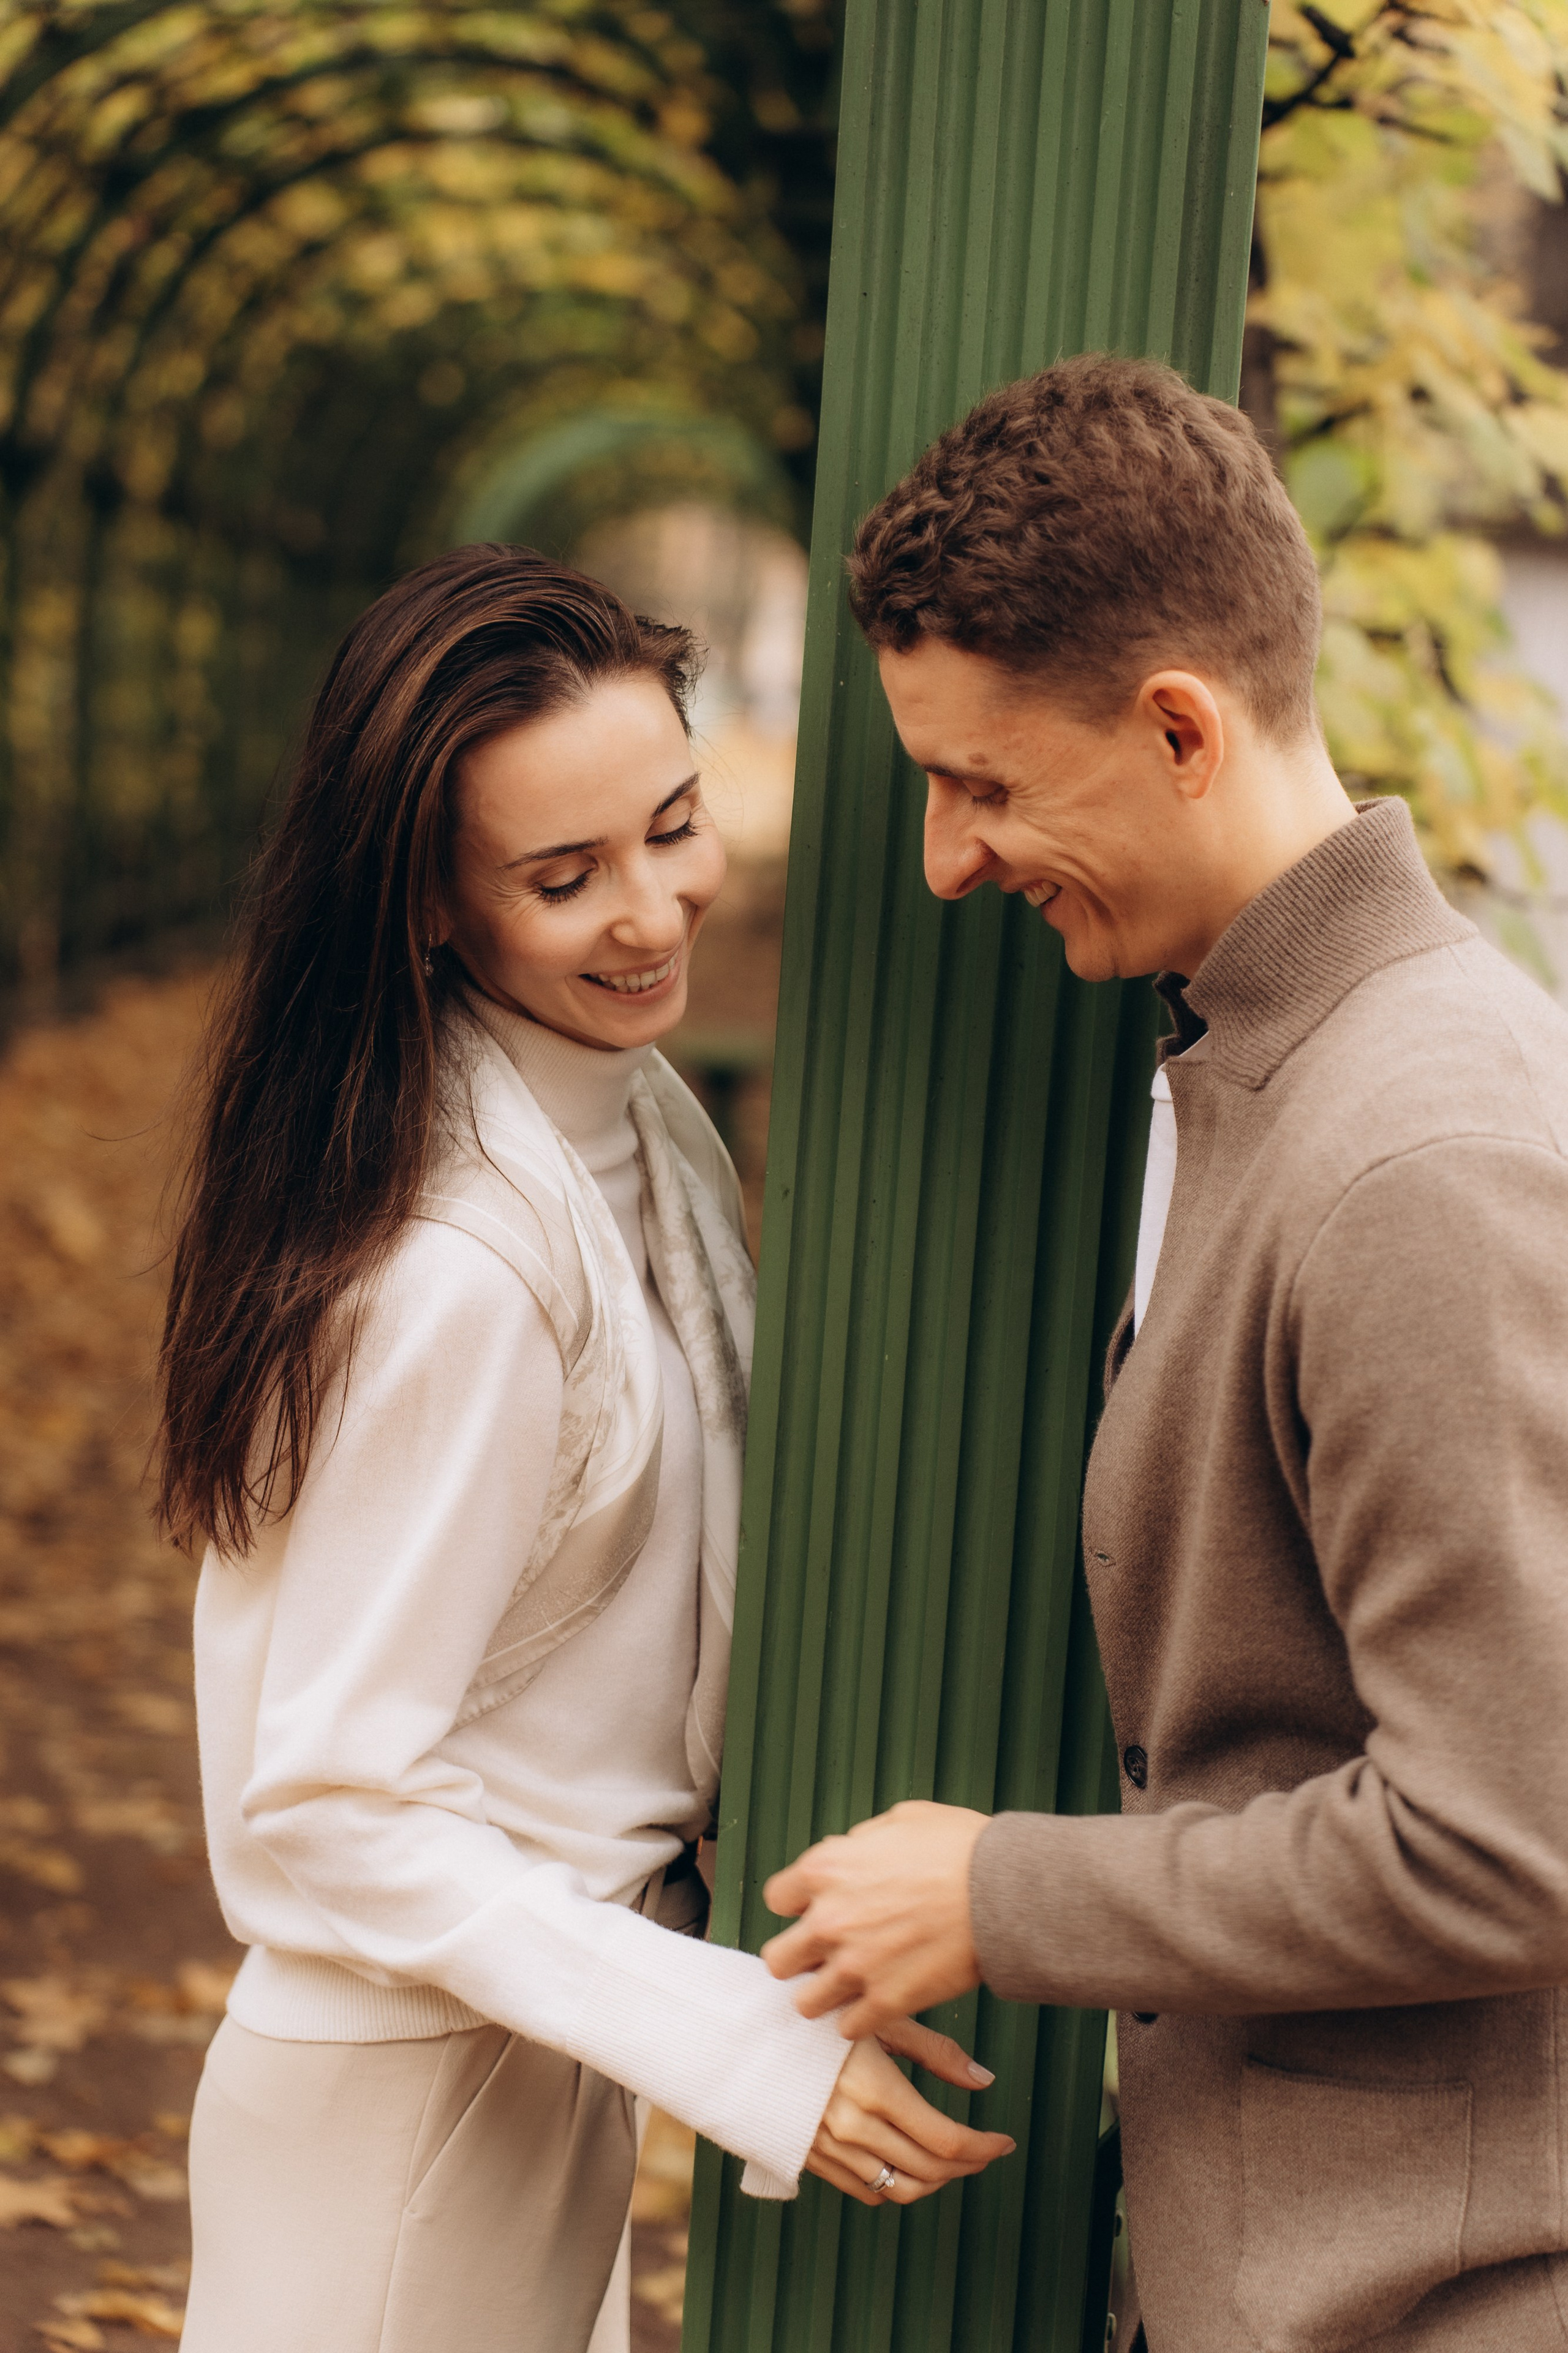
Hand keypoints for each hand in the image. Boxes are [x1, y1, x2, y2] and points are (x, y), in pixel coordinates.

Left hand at [763, 1800, 987, 2038]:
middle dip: (800, 1957)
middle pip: (778, 1960)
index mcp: (825, 1870)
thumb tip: (847, 1855)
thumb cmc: (959, 1848)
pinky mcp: (885, 2002)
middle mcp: (828, 1920)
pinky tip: (880, 2002)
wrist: (1003, 1891)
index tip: (818, 1910)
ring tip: (850, 1986)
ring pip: (805, 2003)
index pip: (776, 1899)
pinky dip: (861, 2020)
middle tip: (827, 1955)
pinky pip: (848, 2028)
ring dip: (825, 1994)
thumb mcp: (900, 1820)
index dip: (798, 1905)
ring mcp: (854, 1966)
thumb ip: (859, 1843)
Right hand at [804, 2016, 1013, 2206]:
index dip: (983, 2147)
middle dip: (967, 2165)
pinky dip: (895, 2186)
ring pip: (899, 2191)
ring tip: (951, 2161)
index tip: (1003, 2141)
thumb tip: (985, 2080)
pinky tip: (907, 2163)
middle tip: (985, 2150)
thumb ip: (936, 2052)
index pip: (946, 2140)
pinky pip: (865, 2192)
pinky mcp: (812, 2159)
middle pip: (928, 2170)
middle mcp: (853, 2126)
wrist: (750, 2034)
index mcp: (875, 2088)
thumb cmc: (823, 2016)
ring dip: (935, 2181)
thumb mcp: (882, 2021)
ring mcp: (830, 2148)